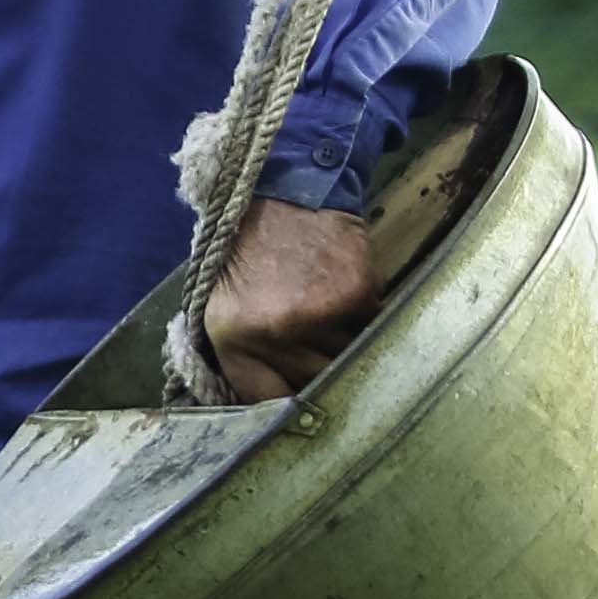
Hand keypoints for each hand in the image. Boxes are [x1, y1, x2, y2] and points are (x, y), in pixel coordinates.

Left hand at [200, 201, 375, 402]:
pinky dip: (365, 314)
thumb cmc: (251, 251)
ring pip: (347, 357)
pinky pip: (370, 325)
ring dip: (346, 341)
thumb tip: (281, 409)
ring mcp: (314, 313)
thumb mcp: (227, 305)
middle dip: (321, 367)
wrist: (284, 189)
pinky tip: (344, 289)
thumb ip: (248, 358)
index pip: (269, 400)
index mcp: (231, 338)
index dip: (292, 405)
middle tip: (320, 340)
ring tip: (327, 307)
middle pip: (314, 382)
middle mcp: (271, 331)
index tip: (307, 404)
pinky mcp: (352, 294)